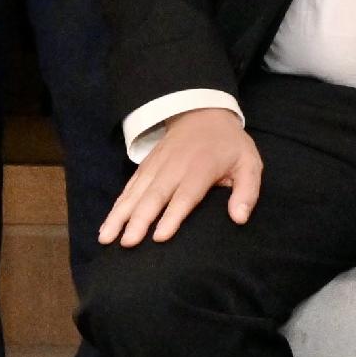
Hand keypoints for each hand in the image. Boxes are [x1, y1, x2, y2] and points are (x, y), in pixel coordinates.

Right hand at [99, 107, 260, 245]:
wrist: (203, 113)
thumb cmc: (229, 145)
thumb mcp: (249, 163)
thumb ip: (247, 191)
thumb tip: (240, 218)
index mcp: (202, 168)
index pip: (186, 195)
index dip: (172, 216)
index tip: (159, 237)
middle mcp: (175, 167)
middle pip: (154, 196)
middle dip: (139, 220)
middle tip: (127, 243)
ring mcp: (156, 165)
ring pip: (136, 192)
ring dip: (120, 215)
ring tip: (106, 237)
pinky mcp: (145, 166)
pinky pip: (129, 187)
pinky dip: (117, 205)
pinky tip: (107, 223)